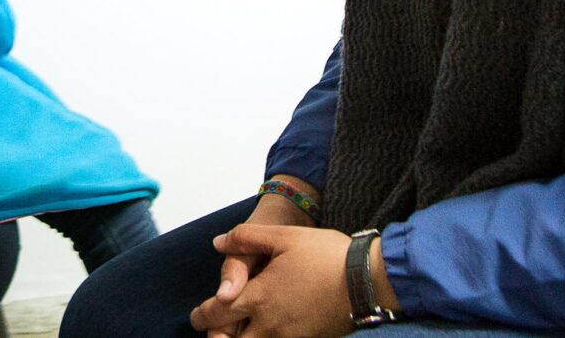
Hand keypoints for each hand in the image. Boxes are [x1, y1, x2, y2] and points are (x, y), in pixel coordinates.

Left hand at [190, 225, 353, 337]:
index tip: (197, 316)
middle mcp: (270, 324)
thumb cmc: (326, 256)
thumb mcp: (283, 237)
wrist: (367, 281)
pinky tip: (267, 332)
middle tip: (213, 332)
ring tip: (238, 332)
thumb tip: (219, 242)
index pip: (217, 314)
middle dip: (217, 337)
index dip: (202, 316)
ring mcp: (290, 337)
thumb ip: (246, 237)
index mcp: (259, 297)